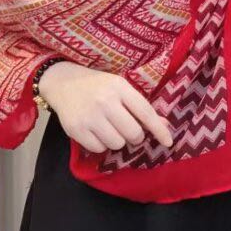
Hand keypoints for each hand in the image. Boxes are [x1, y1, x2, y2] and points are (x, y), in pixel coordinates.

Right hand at [38, 60, 173, 154]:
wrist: (62, 82)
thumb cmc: (97, 85)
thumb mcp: (119, 87)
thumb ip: (140, 106)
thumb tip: (164, 125)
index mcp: (119, 87)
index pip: (145, 112)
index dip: (158, 129)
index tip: (168, 142)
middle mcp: (105, 101)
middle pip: (133, 133)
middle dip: (135, 136)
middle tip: (128, 130)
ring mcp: (89, 116)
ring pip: (117, 143)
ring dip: (117, 140)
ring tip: (109, 129)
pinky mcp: (76, 129)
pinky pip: (99, 149)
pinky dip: (101, 145)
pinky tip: (96, 132)